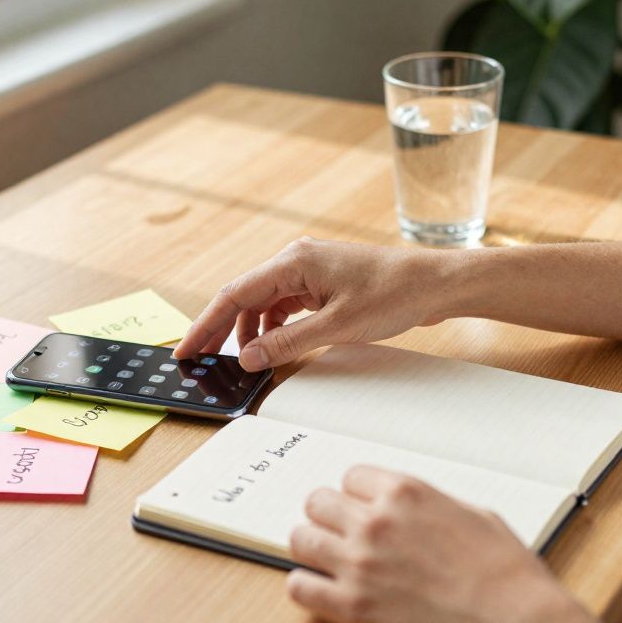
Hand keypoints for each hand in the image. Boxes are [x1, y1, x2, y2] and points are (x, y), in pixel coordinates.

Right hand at [172, 237, 452, 370]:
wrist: (435, 284)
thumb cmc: (394, 293)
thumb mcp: (337, 327)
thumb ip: (287, 344)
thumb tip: (248, 358)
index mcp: (293, 262)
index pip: (234, 294)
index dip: (206, 324)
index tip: (186, 350)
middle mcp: (296, 260)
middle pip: (244, 298)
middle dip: (221, 330)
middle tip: (201, 361)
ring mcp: (309, 270)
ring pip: (264, 303)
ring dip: (250, 332)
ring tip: (241, 362)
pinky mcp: (322, 283)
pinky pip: (285, 305)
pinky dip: (273, 328)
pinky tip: (271, 349)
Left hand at [286, 467, 621, 622]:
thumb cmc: (506, 576)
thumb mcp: (475, 515)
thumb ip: (431, 506)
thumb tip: (416, 511)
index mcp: (406, 493)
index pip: (351, 477)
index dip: (357, 495)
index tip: (361, 508)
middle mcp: (376, 522)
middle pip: (318, 502)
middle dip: (328, 516)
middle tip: (338, 532)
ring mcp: (359, 564)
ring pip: (301, 539)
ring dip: (312, 548)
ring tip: (325, 560)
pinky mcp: (351, 608)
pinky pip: (300, 587)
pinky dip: (306, 587)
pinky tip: (321, 591)